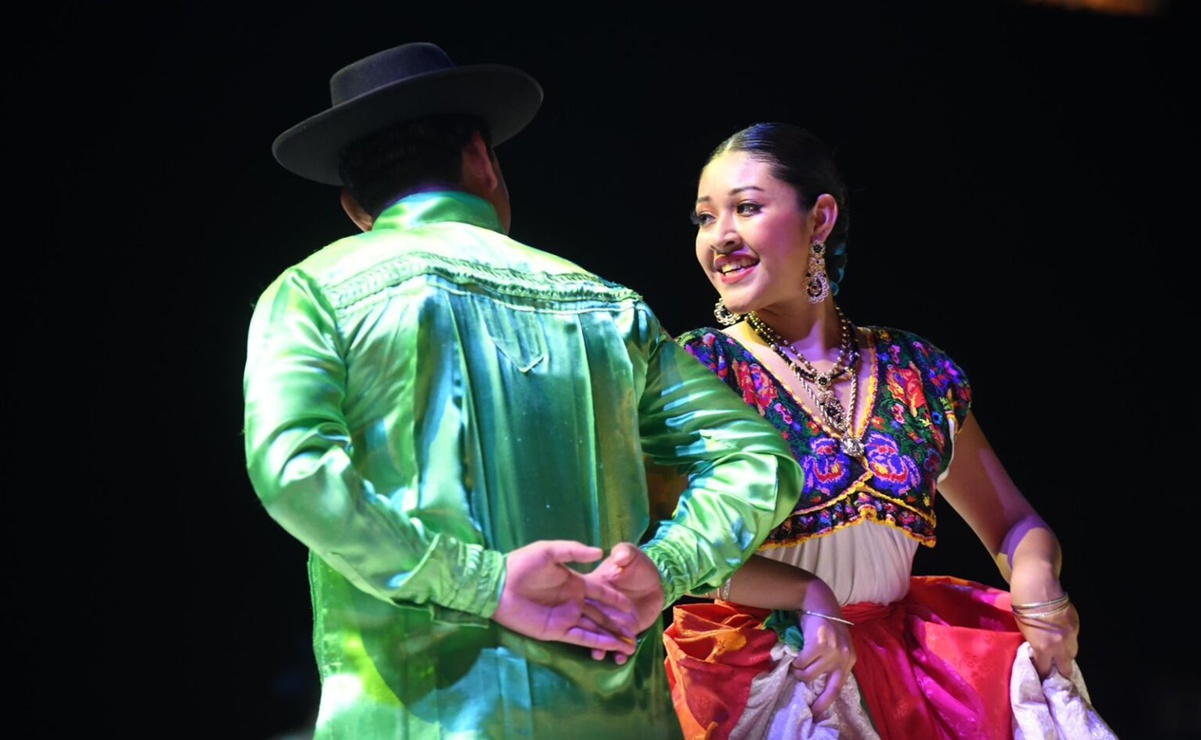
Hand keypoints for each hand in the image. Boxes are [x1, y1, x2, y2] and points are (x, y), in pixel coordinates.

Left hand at [492, 540, 637, 656]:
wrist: (498, 586)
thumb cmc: (522, 565)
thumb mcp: (548, 551)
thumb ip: (574, 551)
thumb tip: (600, 552)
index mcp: (575, 583)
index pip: (601, 592)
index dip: (617, 599)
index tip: (632, 606)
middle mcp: (574, 602)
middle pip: (602, 614)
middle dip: (619, 622)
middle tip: (636, 631)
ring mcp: (566, 617)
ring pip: (595, 628)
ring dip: (612, 636)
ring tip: (630, 644)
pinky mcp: (556, 631)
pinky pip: (581, 638)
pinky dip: (597, 642)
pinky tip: (611, 645)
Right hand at [587, 542, 666, 663]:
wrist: (657, 579)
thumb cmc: (638, 564)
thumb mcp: (630, 554)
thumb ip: (624, 553)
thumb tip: (619, 557)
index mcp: (593, 587)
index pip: (583, 600)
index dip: (577, 611)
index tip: (574, 623)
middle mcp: (598, 606)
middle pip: (589, 623)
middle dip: (588, 637)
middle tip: (590, 650)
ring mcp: (610, 620)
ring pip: (601, 636)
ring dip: (600, 648)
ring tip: (602, 657)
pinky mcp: (624, 629)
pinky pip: (617, 642)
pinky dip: (616, 651)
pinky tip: (619, 658)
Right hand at [792, 600, 854, 714]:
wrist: (820, 603)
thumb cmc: (825, 626)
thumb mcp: (837, 646)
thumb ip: (833, 663)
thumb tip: (819, 685)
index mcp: (850, 660)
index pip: (839, 688)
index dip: (826, 702)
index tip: (816, 713)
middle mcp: (844, 657)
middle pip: (825, 687)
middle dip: (811, 691)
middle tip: (800, 685)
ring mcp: (833, 651)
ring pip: (809, 675)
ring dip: (799, 670)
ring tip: (797, 662)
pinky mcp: (819, 644)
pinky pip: (801, 662)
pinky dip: (796, 660)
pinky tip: (796, 653)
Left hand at [1012, 596, 1079, 679]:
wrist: (1038, 584)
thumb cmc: (1023, 606)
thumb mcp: (1024, 630)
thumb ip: (1035, 645)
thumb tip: (1040, 652)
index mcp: (1044, 648)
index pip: (1045, 669)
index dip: (1042, 674)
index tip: (1039, 676)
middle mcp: (1061, 645)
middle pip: (1066, 667)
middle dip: (1059, 670)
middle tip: (1052, 669)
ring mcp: (1072, 634)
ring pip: (1072, 653)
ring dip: (1065, 655)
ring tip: (1058, 654)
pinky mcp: (1077, 624)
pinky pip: (1074, 638)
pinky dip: (1068, 640)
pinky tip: (1060, 636)